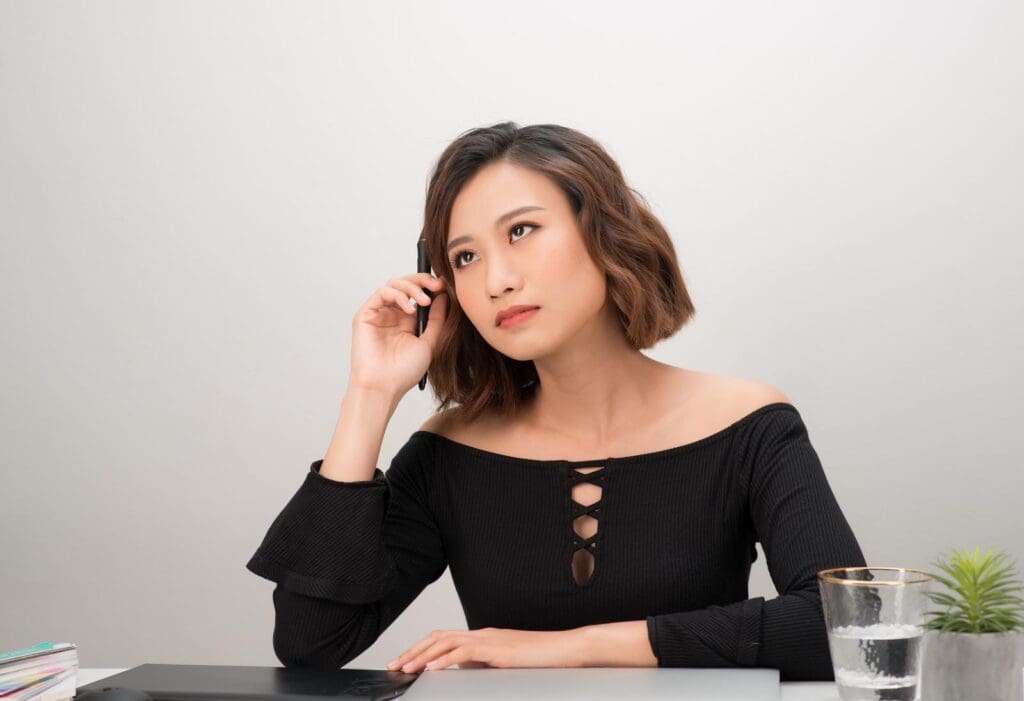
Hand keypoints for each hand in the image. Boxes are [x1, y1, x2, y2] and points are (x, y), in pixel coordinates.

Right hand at [349, 272, 447, 395]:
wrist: (385, 386)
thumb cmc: (404, 372)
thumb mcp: (430, 342)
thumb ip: (437, 318)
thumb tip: (443, 295)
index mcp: (407, 321)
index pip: (418, 294)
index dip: (430, 286)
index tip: (445, 285)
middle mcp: (392, 315)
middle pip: (406, 284)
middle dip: (422, 280)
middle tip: (437, 284)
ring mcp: (379, 314)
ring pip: (394, 285)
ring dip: (412, 287)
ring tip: (424, 301)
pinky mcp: (366, 314)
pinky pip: (382, 293)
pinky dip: (398, 295)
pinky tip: (410, 309)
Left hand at [385, 627, 583, 672]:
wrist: (565, 649)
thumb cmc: (541, 659)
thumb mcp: (504, 663)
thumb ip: (483, 664)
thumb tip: (461, 670)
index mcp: (483, 637)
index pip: (444, 638)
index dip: (421, 648)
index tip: (405, 661)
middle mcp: (482, 634)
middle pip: (438, 637)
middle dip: (413, 650)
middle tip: (395, 664)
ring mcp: (489, 639)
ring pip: (446, 642)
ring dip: (422, 655)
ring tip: (406, 668)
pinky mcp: (497, 649)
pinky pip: (465, 651)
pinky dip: (444, 660)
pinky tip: (432, 669)